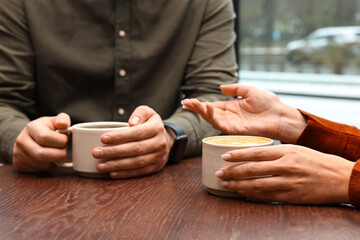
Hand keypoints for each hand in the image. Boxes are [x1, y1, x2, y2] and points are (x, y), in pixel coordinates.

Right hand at [13, 113, 70, 171]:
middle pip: (42, 154)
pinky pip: (39, 170)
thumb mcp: (54, 121)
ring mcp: (18, 153)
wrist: (29, 137)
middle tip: (63, 149)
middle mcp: (22, 141)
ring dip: (55, 161)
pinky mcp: (19, 164)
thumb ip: (63, 119)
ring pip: (42, 164)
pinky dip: (48, 166)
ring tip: (56, 152)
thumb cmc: (46, 129)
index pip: (45, 137)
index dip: (61, 140)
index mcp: (31, 127)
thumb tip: (64, 124)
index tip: (65, 139)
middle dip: (59, 154)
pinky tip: (49, 158)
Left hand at [92, 106, 172, 178]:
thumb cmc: (150, 125)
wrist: (165, 141)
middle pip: (135, 148)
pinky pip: (139, 172)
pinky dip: (125, 174)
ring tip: (100, 166)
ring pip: (136, 162)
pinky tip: (112, 173)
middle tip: (96, 153)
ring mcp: (158, 157)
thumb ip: (140, 113)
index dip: (119, 136)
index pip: (136, 133)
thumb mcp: (148, 113)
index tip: (103, 138)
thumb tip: (132, 122)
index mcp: (157, 128)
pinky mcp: (155, 168)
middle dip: (113, 151)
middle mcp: (159, 143)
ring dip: (117, 165)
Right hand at [182, 84, 305, 142]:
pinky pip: (220, 124)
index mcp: (232, 108)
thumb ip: (235, 89)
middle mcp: (229, 117)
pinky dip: (212, 117)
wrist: (281, 116)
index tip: (188, 100)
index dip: (200, 104)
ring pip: (211, 119)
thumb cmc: (269, 104)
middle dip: (196, 108)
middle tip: (185, 103)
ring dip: (201, 111)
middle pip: (208, 113)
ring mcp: (232, 124)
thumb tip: (220, 87)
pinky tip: (206, 108)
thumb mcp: (250, 91)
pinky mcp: (236, 130)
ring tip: (192, 104)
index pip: (212, 106)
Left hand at [215, 145, 354, 204]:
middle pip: (252, 169)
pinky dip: (253, 196)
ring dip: (239, 185)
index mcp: (286, 151)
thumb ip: (275, 152)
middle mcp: (286, 166)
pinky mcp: (292, 196)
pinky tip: (243, 194)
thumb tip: (252, 156)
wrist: (339, 177)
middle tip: (219, 173)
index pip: (256, 153)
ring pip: (257, 185)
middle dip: (232, 172)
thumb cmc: (315, 160)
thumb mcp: (295, 149)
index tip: (224, 157)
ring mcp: (289, 183)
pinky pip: (267, 197)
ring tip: (226, 185)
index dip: (238, 155)